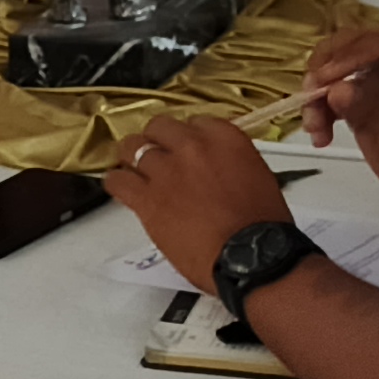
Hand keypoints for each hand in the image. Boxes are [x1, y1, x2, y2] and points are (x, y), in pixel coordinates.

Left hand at [101, 117, 296, 289]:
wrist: (252, 256)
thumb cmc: (262, 227)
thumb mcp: (258, 178)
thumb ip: (231, 163)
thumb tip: (218, 168)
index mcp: (225, 139)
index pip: (195, 122)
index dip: (186, 137)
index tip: (185, 147)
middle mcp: (193, 147)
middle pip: (160, 128)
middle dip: (157, 140)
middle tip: (157, 154)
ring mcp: (167, 171)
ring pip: (133, 147)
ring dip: (132, 157)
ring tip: (132, 166)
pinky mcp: (147, 198)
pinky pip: (117, 180)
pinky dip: (116, 182)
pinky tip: (120, 186)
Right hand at [302, 32, 378, 201]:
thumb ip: (369, 108)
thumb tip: (336, 90)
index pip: (372, 45)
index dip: (344, 58)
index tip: (322, 80)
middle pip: (346, 52)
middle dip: (324, 73)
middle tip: (309, 96)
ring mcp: (374, 85)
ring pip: (333, 77)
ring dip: (317, 99)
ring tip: (315, 127)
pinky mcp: (361, 105)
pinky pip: (332, 101)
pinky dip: (320, 115)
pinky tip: (320, 136)